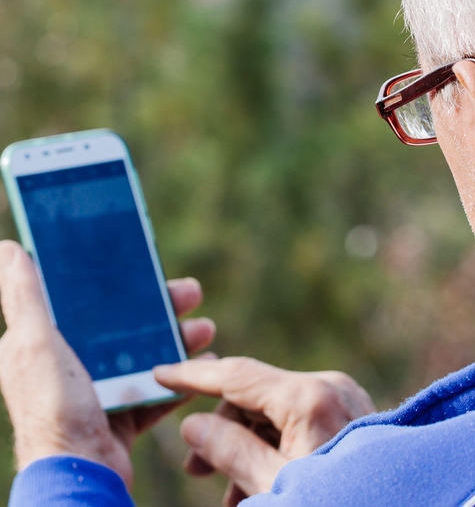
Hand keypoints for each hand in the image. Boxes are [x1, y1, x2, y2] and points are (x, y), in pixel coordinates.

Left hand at [0, 240, 215, 486]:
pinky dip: (181, 377)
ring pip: (145, 354)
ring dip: (178, 340)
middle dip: (162, 309)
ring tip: (206, 330)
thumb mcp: (36, 345)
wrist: (83, 474)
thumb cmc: (54, 410)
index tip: (150, 267)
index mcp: (45, 344)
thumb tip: (10, 249)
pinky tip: (204, 364)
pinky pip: (157, 389)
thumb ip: (26, 299)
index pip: (87, 301)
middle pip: (123, 326)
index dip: (120, 282)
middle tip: (193, 293)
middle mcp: (70, 365)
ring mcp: (97, 391)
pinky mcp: (120, 414)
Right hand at [154, 357, 375, 505]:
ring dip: (246, 444)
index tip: (160, 372)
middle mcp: (328, 386)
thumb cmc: (335, 503)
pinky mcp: (351, 412)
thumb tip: (193, 423)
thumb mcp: (273, 486)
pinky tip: (260, 482)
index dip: (193, 376)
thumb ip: (229, 451)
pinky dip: (275, 445)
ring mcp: (343, 397)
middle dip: (221, 430)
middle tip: (194, 470)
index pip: (238, 374)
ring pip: (276, 410)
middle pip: (255, 394)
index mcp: (309, 398)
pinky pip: (300, 419)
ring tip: (228, 493)